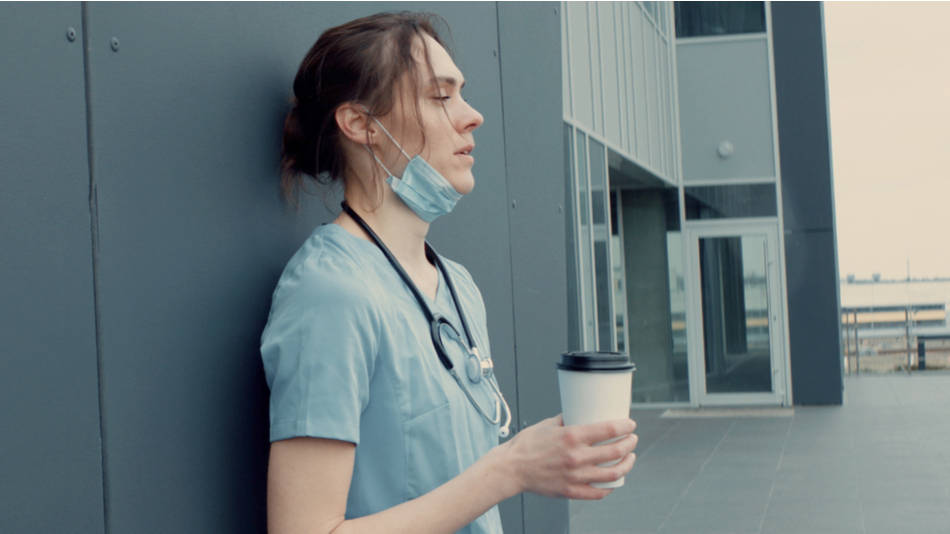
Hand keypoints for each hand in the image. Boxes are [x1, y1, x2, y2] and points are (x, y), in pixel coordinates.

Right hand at [500, 414, 637, 499]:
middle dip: (630, 443)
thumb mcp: (547, 424)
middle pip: (615, 451)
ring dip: (626, 464)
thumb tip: (580, 412)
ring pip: (612, 473)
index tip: (630, 424)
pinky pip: (598, 492)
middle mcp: (576, 457)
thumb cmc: (526, 445)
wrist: (511, 468)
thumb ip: (567, 419)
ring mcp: (575, 476)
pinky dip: (610, 486)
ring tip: (629, 458)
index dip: (624, 426)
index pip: (608, 430)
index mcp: (571, 437)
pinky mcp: (571, 491)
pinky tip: (613, 480)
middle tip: (632, 439)